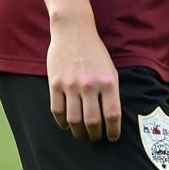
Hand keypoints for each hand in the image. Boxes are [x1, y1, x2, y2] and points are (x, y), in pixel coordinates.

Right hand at [47, 15, 121, 141]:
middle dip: (95, 136)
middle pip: (92, 122)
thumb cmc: (95, 52)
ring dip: (79, 133)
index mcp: (108, 81)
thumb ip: (111, 91)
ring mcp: (71, 85)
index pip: (112, 115)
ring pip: (74, 121)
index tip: (112, 138)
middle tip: (96, 139)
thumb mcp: (110, 69)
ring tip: (82, 135)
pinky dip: (62, 123)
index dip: (113, 131)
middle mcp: (90, 85)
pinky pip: (57, 112)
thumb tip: (111, 117)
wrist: (74, 31)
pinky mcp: (55, 84)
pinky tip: (67, 125)